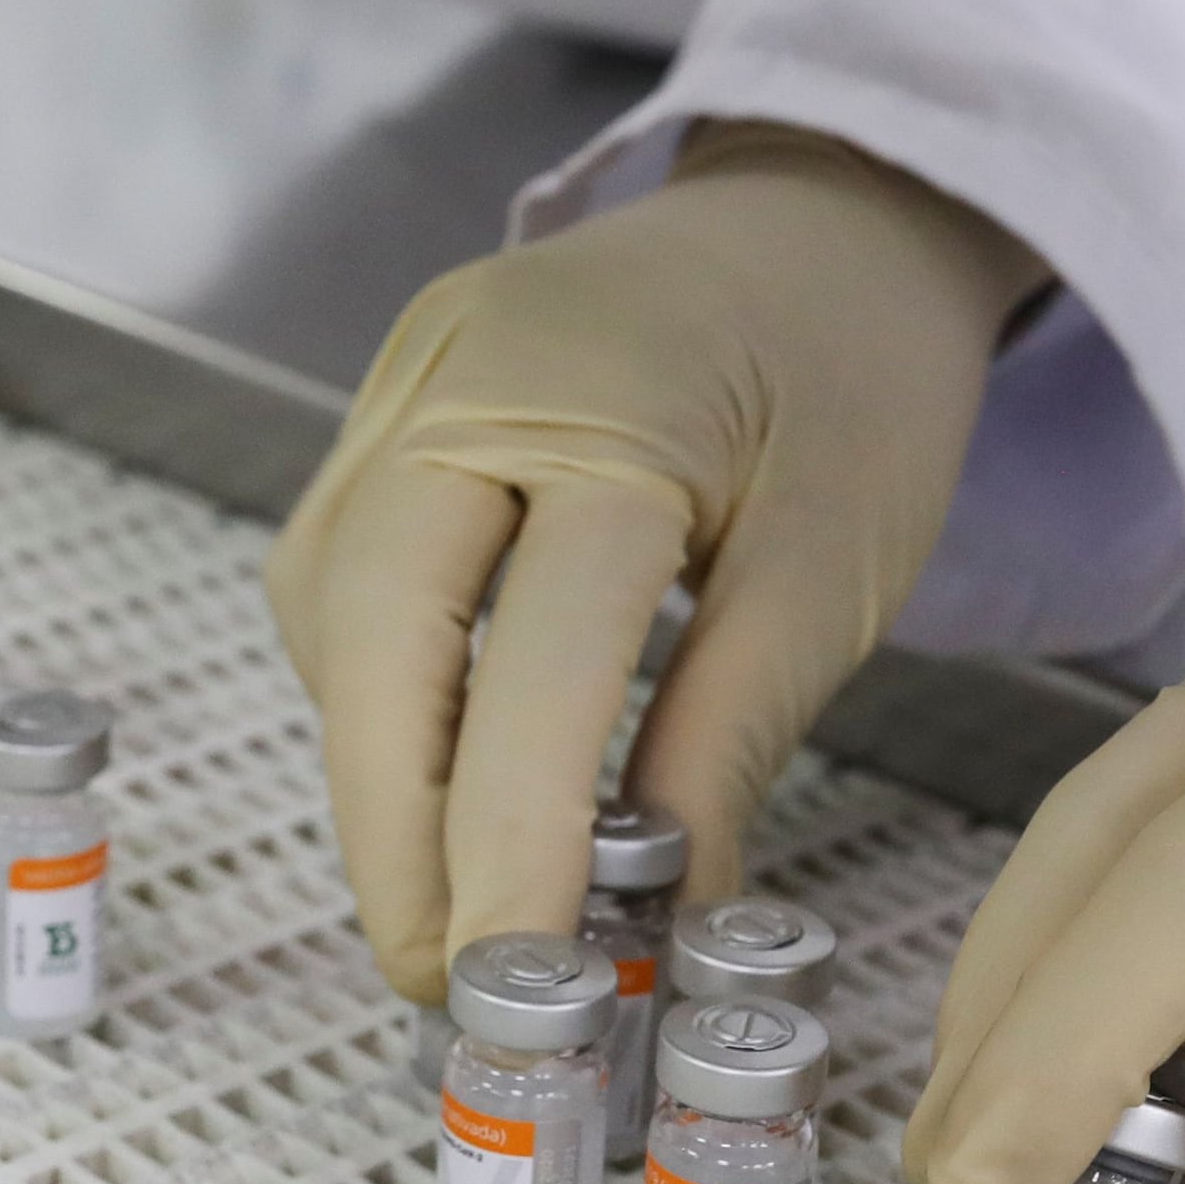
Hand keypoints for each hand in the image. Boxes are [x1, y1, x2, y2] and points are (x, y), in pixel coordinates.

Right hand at [267, 123, 1047, 1003]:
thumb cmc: (852, 368)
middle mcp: (468, 377)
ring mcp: (407, 383)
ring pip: (332, 608)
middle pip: (374, 629)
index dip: (513, 830)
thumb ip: (735, 730)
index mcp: (612, 403)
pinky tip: (433, 772)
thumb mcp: (839, 554)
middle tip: (444, 973)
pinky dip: (376, 694)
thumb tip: (663, 916)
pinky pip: (340, 574)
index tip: (520, 973)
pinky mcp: (387, 410)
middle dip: (392, 822)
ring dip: (371, 768)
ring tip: (446, 899)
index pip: (537, 651)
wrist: (823, 210)